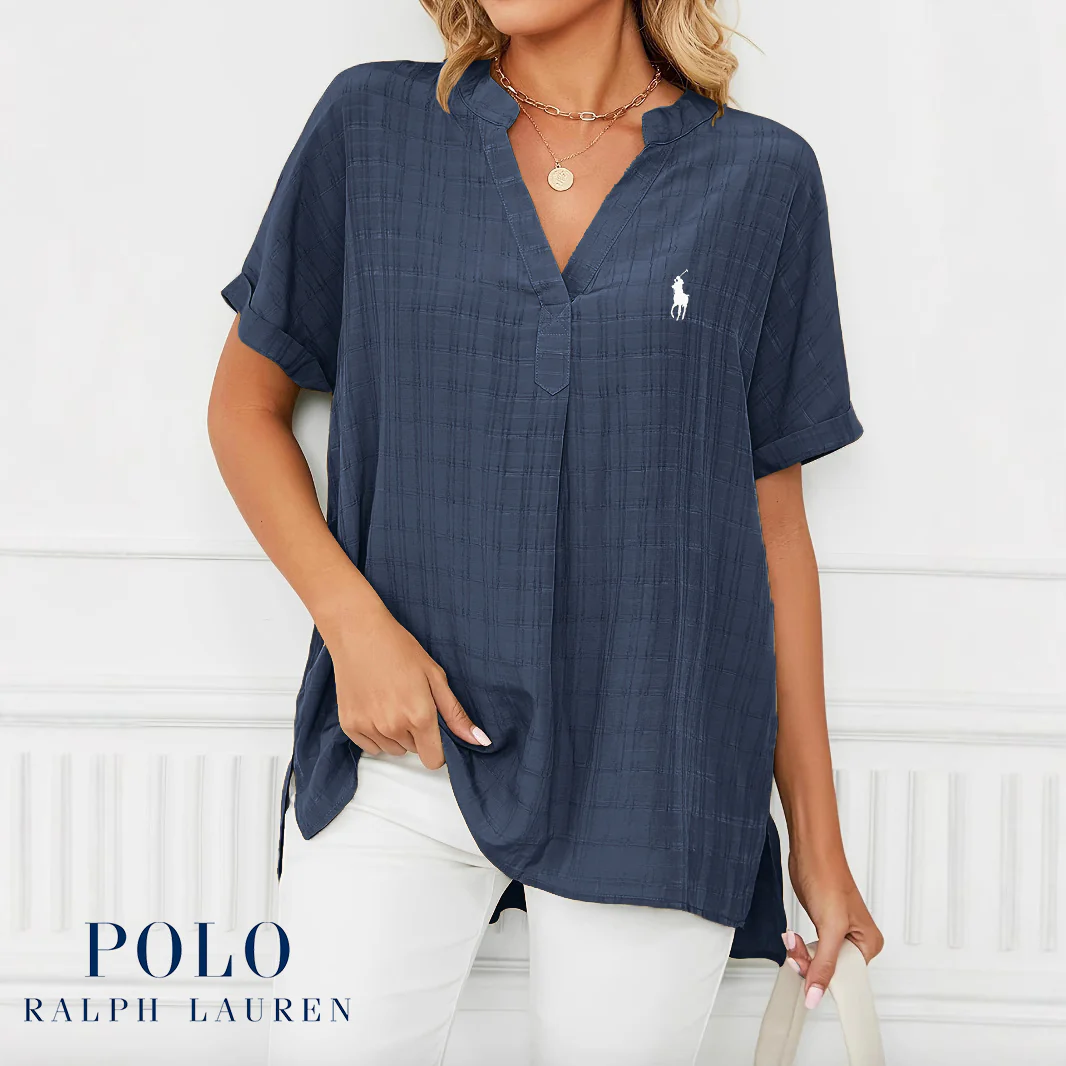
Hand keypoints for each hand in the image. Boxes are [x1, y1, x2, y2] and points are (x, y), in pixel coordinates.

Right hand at [320, 600, 491, 768]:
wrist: (358, 633)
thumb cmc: (399, 649)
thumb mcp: (435, 676)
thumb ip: (455, 714)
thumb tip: (481, 741)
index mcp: (420, 716)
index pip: (434, 760)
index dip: (438, 747)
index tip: (433, 729)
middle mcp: (394, 727)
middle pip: (413, 751)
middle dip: (416, 734)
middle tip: (409, 701)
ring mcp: (369, 728)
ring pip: (392, 749)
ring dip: (395, 735)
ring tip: (391, 702)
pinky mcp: (349, 725)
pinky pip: (370, 747)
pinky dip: (374, 734)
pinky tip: (374, 707)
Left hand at [782, 847, 883, 1008]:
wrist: (810, 852)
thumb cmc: (829, 878)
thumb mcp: (830, 928)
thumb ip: (824, 965)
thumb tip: (816, 995)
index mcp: (868, 944)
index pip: (848, 980)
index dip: (826, 981)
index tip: (809, 981)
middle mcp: (856, 941)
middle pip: (831, 972)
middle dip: (809, 964)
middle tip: (797, 950)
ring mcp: (837, 935)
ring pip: (817, 963)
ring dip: (800, 955)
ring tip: (793, 940)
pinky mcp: (821, 928)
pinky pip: (809, 951)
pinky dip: (798, 948)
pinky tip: (792, 938)